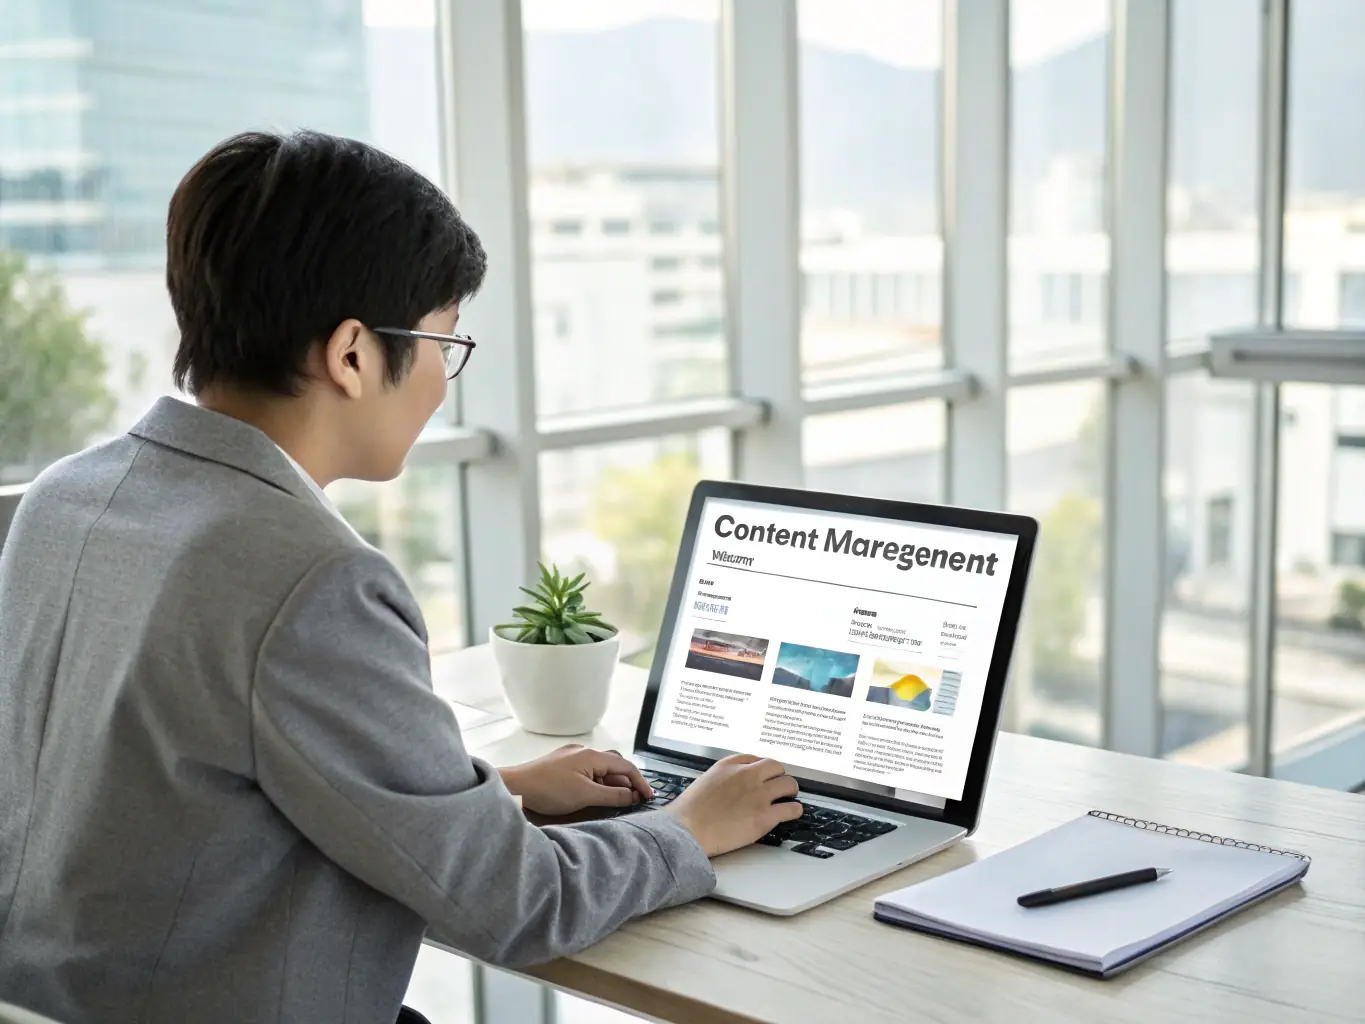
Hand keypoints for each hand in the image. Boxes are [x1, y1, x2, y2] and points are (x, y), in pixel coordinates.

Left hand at [499, 744, 652, 815]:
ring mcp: (571, 757)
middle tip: (633, 800)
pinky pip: (587, 771)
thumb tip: (632, 796)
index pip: (625, 765)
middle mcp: (583, 751)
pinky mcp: (561, 765)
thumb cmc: (548, 790)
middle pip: (614, 764)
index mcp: (591, 755)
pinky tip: (595, 796)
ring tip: (616, 801)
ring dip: (611, 783)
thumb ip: (612, 796)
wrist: (515, 787)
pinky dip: (597, 783)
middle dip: (626, 782)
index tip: (648, 796)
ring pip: (600, 768)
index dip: (639, 781)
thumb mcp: (585, 796)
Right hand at [665, 754, 802, 856]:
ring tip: (789, 796)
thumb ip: (722, 779)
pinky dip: (794, 810)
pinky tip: (794, 811)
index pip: (755, 759)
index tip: (765, 774)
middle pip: (776, 767)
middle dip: (779, 776)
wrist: (688, 829)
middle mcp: (747, 775)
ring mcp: (759, 795)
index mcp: (730, 765)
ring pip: (788, 784)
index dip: (762, 768)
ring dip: (790, 790)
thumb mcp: (704, 781)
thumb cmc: (689, 811)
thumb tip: (731, 787)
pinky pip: (791, 808)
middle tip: (779, 785)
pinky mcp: (765, 816)